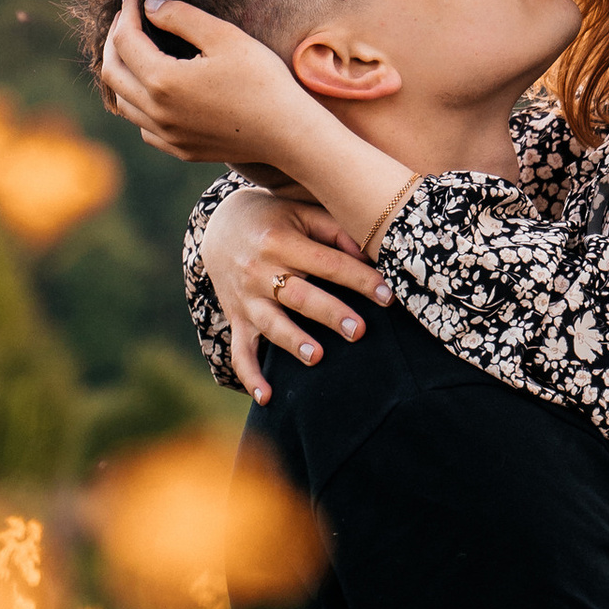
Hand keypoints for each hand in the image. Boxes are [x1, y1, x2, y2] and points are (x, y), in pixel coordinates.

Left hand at [100, 0, 322, 170]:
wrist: (285, 131)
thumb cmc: (261, 78)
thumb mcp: (224, 36)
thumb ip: (182, 17)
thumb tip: (150, 7)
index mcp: (163, 81)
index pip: (126, 42)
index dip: (126, 14)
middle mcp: (156, 112)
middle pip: (113, 73)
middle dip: (115, 40)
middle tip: (127, 17)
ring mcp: (165, 135)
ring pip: (123, 102)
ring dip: (122, 71)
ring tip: (135, 48)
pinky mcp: (178, 149)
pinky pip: (142, 125)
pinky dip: (137, 102)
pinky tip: (154, 88)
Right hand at [198, 186, 393, 402]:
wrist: (221, 225)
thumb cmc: (275, 217)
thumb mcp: (302, 211)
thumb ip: (335, 230)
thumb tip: (369, 254)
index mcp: (282, 240)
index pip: (327, 263)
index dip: (359, 279)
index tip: (387, 296)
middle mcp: (260, 270)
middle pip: (299, 295)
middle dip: (330, 313)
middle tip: (358, 331)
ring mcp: (246, 298)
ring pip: (271, 323)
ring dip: (293, 342)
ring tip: (316, 357)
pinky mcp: (236, 318)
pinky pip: (240, 351)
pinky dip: (251, 375)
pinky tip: (266, 397)